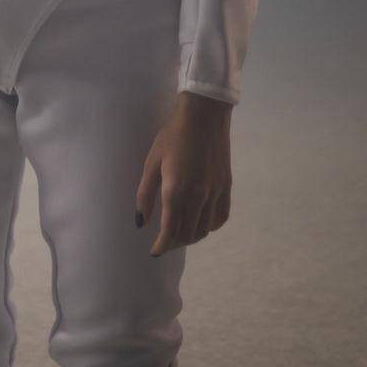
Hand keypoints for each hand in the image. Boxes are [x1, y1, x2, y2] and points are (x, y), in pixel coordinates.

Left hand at [136, 91, 233, 255]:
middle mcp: (198, 197)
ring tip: (181, 232)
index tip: (154, 250)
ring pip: (204, 229)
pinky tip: (201, 221)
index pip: (169, 231)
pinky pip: (220, 217)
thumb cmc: (172, 136)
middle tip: (165, 240)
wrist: (204, 116)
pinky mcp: (226, 187)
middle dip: (174, 242)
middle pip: (187, 234)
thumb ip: (145, 194)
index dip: (161, 245)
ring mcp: (215, 193)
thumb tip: (141, 222)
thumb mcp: (152, 162)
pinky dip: (210, 226)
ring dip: (191, 236)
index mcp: (176, 191)